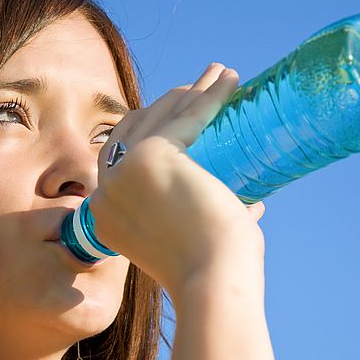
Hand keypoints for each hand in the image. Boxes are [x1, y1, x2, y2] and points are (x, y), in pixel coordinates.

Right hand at [87, 64, 265, 296]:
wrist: (211, 284)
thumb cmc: (210, 273)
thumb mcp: (194, 243)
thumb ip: (212, 224)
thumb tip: (253, 203)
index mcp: (106, 214)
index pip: (119, 155)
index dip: (147, 129)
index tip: (180, 115)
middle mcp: (106, 191)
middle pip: (136, 128)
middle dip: (171, 103)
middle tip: (203, 88)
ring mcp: (126, 172)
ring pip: (161, 117)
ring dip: (192, 91)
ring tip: (221, 76)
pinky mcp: (155, 156)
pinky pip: (187, 117)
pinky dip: (210, 96)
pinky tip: (230, 81)